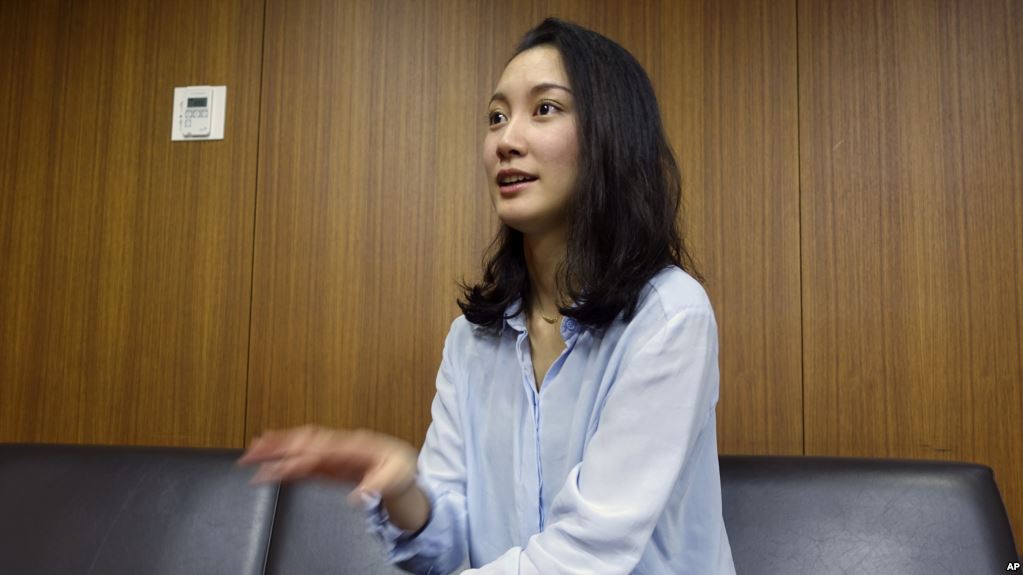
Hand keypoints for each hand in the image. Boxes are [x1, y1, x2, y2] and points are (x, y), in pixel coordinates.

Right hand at [238, 425, 419, 504]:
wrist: (401, 466)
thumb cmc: (400, 469)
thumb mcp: (398, 478)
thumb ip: (379, 485)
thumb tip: (360, 496)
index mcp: (354, 447)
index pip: (323, 450)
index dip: (301, 456)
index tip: (282, 464)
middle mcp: (339, 446)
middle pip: (304, 442)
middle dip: (278, 446)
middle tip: (252, 451)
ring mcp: (331, 454)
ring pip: (299, 447)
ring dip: (276, 448)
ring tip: (251, 451)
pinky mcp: (328, 464)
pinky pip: (303, 459)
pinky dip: (284, 459)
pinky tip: (269, 463)